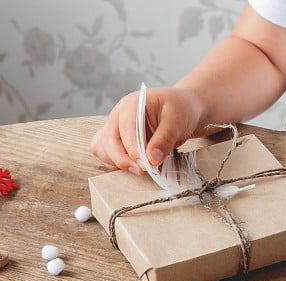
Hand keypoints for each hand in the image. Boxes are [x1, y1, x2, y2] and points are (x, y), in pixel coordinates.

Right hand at [90, 87, 204, 173]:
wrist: (182, 111)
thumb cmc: (180, 110)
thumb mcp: (177, 120)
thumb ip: (164, 139)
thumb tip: (152, 159)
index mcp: (132, 104)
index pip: (125, 127)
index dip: (132, 148)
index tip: (145, 164)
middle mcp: (119, 115)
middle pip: (108, 140)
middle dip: (123, 159)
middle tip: (142, 170)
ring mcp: (115, 128)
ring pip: (102, 148)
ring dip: (117, 162)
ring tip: (138, 168)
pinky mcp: (117, 140)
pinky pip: (106, 154)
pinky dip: (115, 163)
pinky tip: (132, 165)